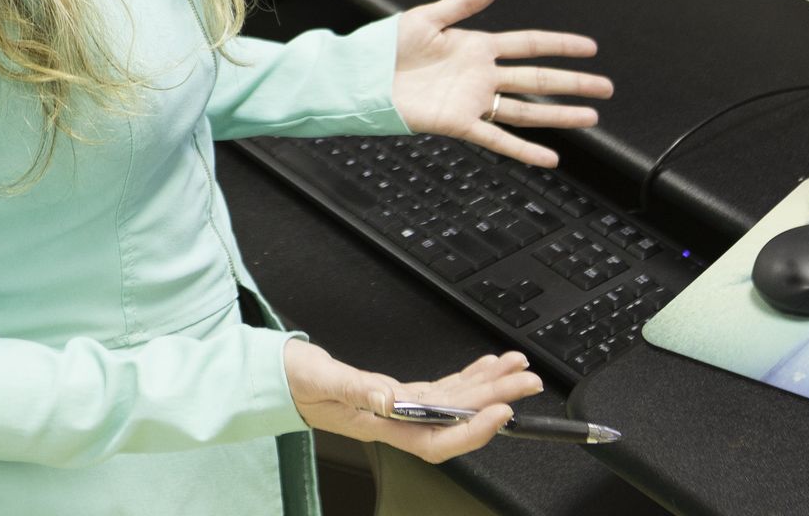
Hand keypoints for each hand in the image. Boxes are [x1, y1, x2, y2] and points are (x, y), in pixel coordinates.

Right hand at [283, 339, 541, 462]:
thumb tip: (389, 397)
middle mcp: (398, 419)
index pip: (435, 440)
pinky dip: (468, 376)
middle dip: (496, 400)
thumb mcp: (322, 379)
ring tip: (518, 370)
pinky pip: (442, 389)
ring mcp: (402, 406)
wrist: (281, 378)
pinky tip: (487, 368)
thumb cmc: (296, 382)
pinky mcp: (400, 390)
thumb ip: (356, 389)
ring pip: (456, 402)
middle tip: (527, 381)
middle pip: (457, 417)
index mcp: (380, 424)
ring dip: (490, 386)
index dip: (472, 432)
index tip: (501, 413)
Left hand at [392, 0, 611, 166]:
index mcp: (477, 46)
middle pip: (538, 79)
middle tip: (606, 87)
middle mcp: (482, 75)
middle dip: (573, 83)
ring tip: (592, 118)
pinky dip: (524, 150)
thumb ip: (465, 3)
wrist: (361, 77)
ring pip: (527, 110)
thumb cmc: (387, 47)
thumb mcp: (427, 17)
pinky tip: (551, 157)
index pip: (530, 44)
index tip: (590, 47)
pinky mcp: (459, 124)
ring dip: (560, 116)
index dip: (560, 44)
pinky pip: (498, 139)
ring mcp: (474, 101)